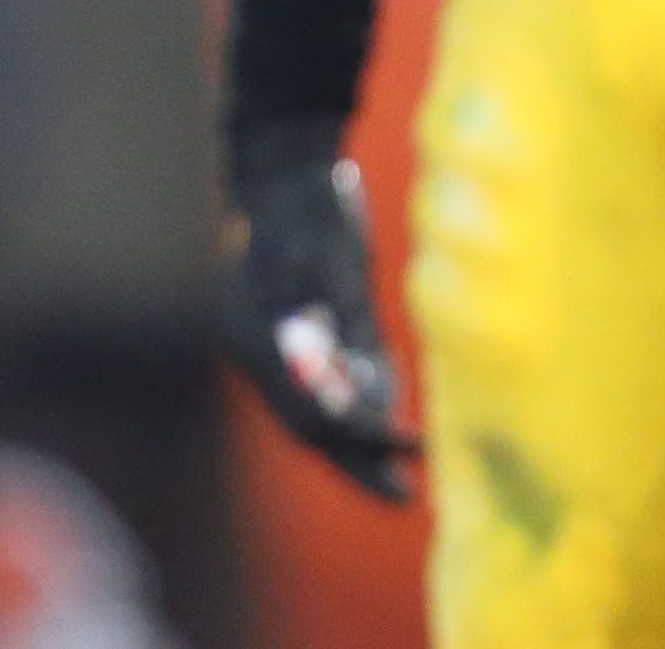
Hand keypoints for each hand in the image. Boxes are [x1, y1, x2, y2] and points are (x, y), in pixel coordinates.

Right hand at [221, 133, 418, 501]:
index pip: (309, 414)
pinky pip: (333, 378)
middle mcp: (265, 351)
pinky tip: (392, 410)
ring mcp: (282, 341)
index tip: (404, 448)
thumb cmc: (309, 206)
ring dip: (361, 435)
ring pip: (319, 408)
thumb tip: (359, 389)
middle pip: (310, 426)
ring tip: (404, 460)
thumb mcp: (326, 256)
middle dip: (357, 461)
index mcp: (258, 341)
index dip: (358, 438)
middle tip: (405, 493)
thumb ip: (340, 321)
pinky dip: (363, 397)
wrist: (287, 172)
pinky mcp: (306, 327)